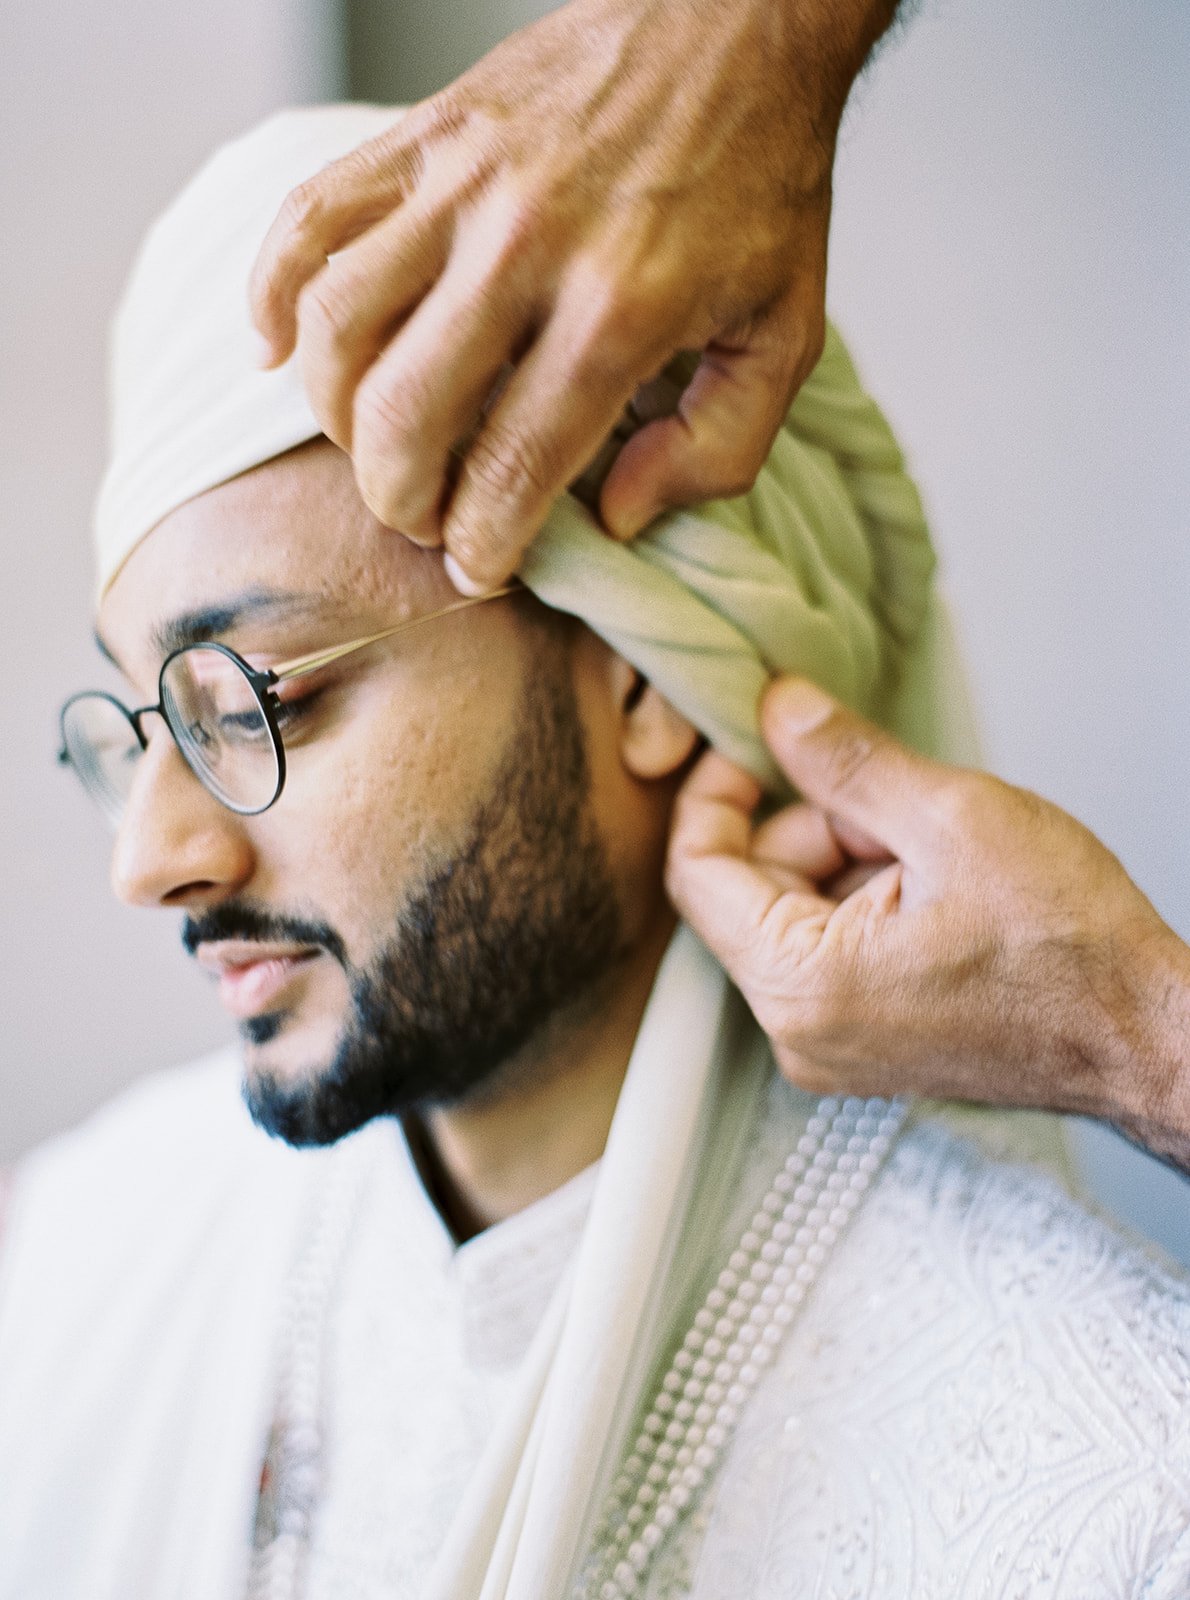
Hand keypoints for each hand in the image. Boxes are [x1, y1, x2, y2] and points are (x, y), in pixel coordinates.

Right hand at [249, 0, 900, 593]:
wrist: (734, 18)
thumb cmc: (759, 181)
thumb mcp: (783, 333)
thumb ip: (716, 448)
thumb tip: (618, 518)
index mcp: (620, 308)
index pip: (510, 467)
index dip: (482, 544)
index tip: (481, 565)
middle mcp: (524, 246)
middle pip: (403, 414)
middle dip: (401, 499)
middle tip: (425, 515)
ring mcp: (460, 182)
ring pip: (335, 326)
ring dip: (336, 416)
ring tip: (373, 443)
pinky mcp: (422, 135)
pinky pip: (305, 219)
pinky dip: (270, 295)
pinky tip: (277, 353)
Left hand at [666, 677, 1189, 1161]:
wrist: (1144, 1033)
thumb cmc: (1071, 949)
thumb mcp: (953, 818)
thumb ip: (847, 760)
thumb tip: (777, 710)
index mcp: (802, 987)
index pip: (697, 872)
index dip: (716, 792)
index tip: (753, 744)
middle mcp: (799, 1032)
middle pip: (748, 888)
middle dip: (812, 824)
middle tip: (896, 804)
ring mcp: (830, 1044)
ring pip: (794, 910)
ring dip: (847, 857)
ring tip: (936, 852)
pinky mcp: (864, 1041)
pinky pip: (828, 946)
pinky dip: (866, 896)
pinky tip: (937, 886)